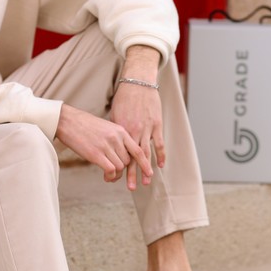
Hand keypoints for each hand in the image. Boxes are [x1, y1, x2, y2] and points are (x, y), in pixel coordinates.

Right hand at [55, 104, 152, 183]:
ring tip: (109, 176)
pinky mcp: (96, 154)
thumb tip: (123, 154)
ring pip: (120, 167)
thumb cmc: (86, 125)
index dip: (145, 163)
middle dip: (124, 171)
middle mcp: (116, 138)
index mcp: (120, 131)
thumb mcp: (107, 127)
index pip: (138, 150)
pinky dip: (110, 176)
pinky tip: (106, 177)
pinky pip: (111, 170)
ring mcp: (106, 146)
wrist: (68, 121)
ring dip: (116, 175)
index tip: (150, 173)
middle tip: (116, 174)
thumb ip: (117, 139)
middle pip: (128, 161)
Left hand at [110, 45, 164, 190]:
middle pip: (132, 157)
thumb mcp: (115, 115)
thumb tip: (111, 144)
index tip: (114, 178)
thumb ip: (115, 131)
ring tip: (146, 183)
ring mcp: (147, 129)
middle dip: (132, 174)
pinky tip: (160, 166)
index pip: (120, 153)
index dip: (118, 167)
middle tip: (131, 188)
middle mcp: (134, 132)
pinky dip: (160, 156)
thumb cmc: (124, 98)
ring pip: (146, 154)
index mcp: (122, 130)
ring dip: (146, 169)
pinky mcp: (157, 125)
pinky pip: (159, 143)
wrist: (138, 82)